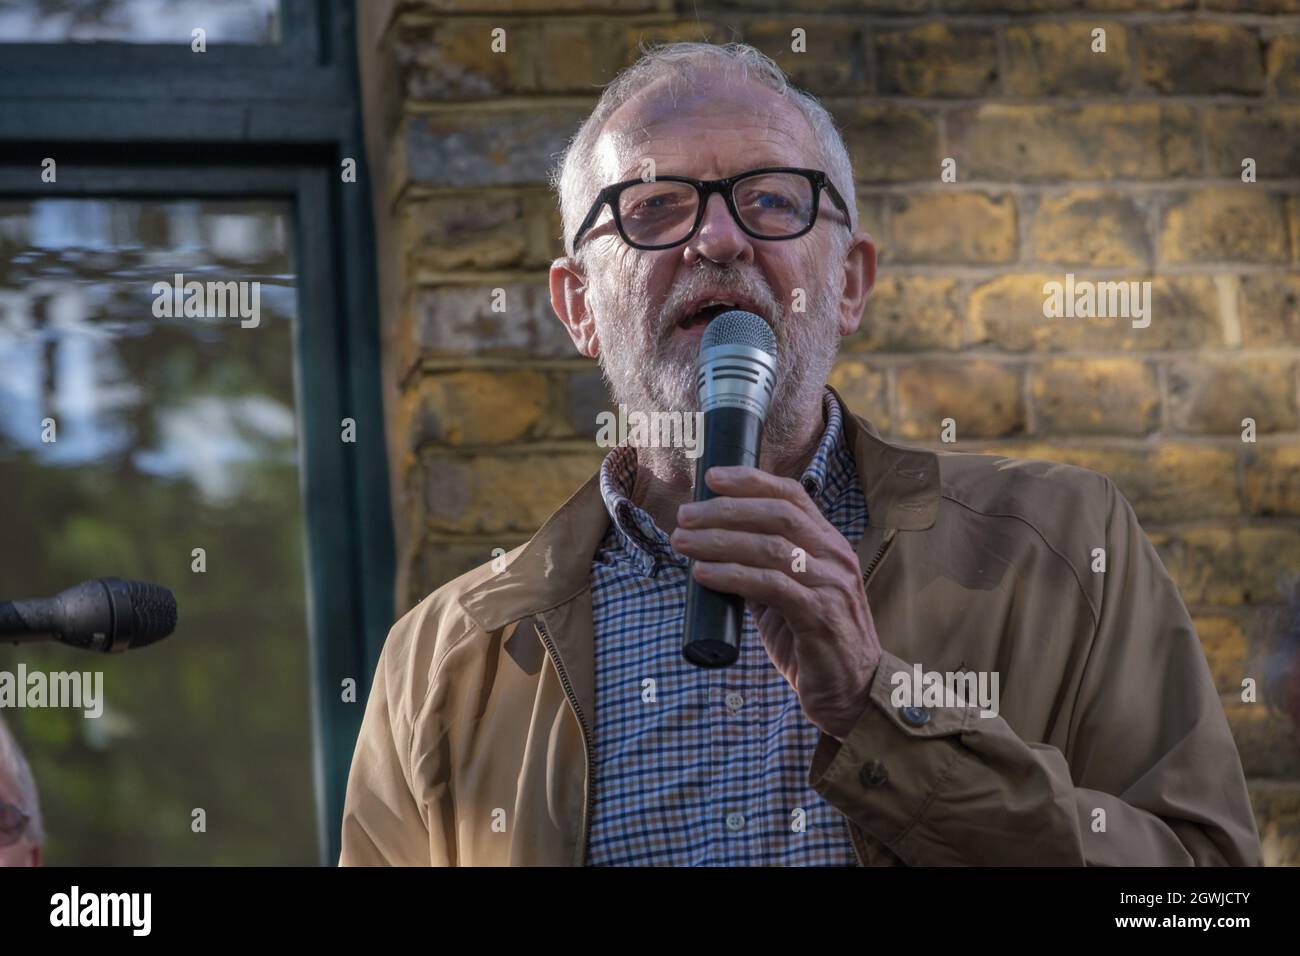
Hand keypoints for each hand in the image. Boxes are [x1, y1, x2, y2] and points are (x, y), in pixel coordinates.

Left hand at [670, 465, 881, 739]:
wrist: (851, 692)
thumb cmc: (814, 641)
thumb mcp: (789, 593)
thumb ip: (762, 568)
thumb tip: (712, 545)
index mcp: (828, 544)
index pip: (792, 495)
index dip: (751, 481)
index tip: (711, 478)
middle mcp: (835, 557)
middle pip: (778, 515)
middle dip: (725, 510)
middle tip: (685, 517)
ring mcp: (831, 586)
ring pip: (771, 547)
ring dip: (719, 541)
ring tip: (682, 543)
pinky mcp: (819, 617)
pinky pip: (770, 586)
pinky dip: (731, 576)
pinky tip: (702, 575)